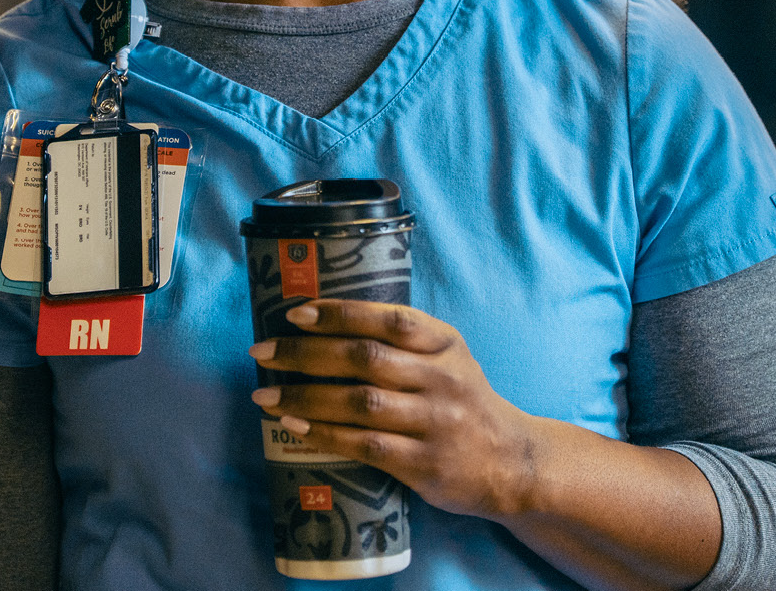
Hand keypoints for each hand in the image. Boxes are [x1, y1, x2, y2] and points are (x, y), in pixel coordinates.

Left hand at [249, 299, 541, 519]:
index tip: (295, 313)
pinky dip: (324, 434)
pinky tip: (294, 427)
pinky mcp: (424, 463)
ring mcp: (435, 422)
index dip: (339, 313)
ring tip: (265, 395)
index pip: (388, 318)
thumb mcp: (449, 358)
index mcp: (445, 343)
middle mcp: (442, 378)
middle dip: (305, 353)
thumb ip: (404, 341)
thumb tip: (326, 324)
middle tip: (262, 352)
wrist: (512, 463)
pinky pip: (365, 445)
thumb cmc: (465, 403)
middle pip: (364, 359)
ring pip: (359, 403)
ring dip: (305, 396)